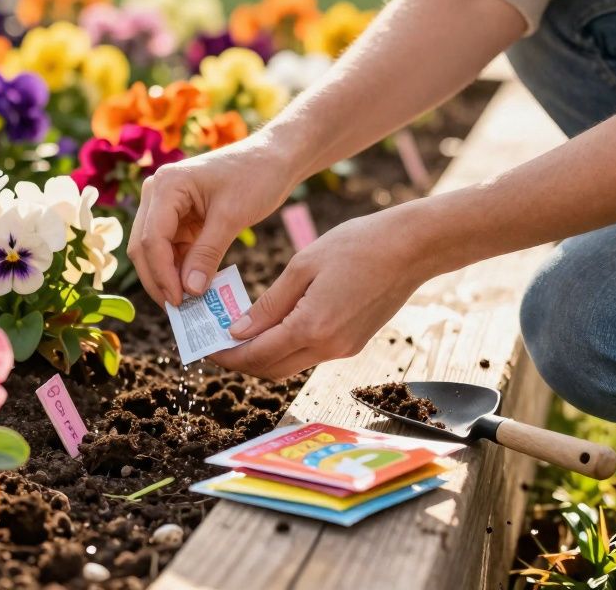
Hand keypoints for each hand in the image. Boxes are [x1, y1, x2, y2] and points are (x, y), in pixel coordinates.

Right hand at [128, 137, 296, 304]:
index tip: (180, 302)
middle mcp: (157, 193)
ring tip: (187, 306)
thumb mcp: (232, 216)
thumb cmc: (256, 176)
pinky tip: (194, 290)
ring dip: (168, 278)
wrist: (273, 159)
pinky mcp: (178, 217)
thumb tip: (190, 292)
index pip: (151, 238)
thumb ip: (207, 254)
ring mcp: (165, 205)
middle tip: (179, 311)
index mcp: (166, 185)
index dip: (162, 274)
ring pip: (154, 252)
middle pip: (144, 247)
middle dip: (159, 280)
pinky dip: (180, 270)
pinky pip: (171, 249)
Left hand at [210, 205, 434, 379]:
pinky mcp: (352, 344)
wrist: (411, 248)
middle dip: (240, 361)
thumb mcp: (303, 267)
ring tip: (238, 332)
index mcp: (311, 327)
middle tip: (216, 342)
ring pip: (290, 365)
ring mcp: (343, 349)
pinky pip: (309, 353)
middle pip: (270, 369)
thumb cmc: (357, 246)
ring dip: (262, 355)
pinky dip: (286, 346)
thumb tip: (238, 331)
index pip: (256, 356)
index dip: (226, 355)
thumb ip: (268, 304)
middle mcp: (328, 348)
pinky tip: (273, 325)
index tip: (205, 346)